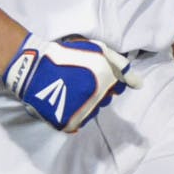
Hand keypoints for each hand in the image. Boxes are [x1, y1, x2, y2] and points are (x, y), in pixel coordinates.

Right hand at [3, 33, 140, 131]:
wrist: (34, 67)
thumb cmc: (67, 55)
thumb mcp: (97, 50)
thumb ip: (121, 65)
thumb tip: (139, 85)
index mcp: (104, 84)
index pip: (116, 89)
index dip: (107, 80)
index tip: (93, 73)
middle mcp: (95, 101)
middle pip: (104, 101)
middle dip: (97, 92)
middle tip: (79, 79)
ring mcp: (80, 114)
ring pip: (91, 113)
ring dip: (85, 103)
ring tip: (70, 89)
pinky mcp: (66, 123)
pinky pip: (77, 123)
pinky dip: (74, 114)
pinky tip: (65, 101)